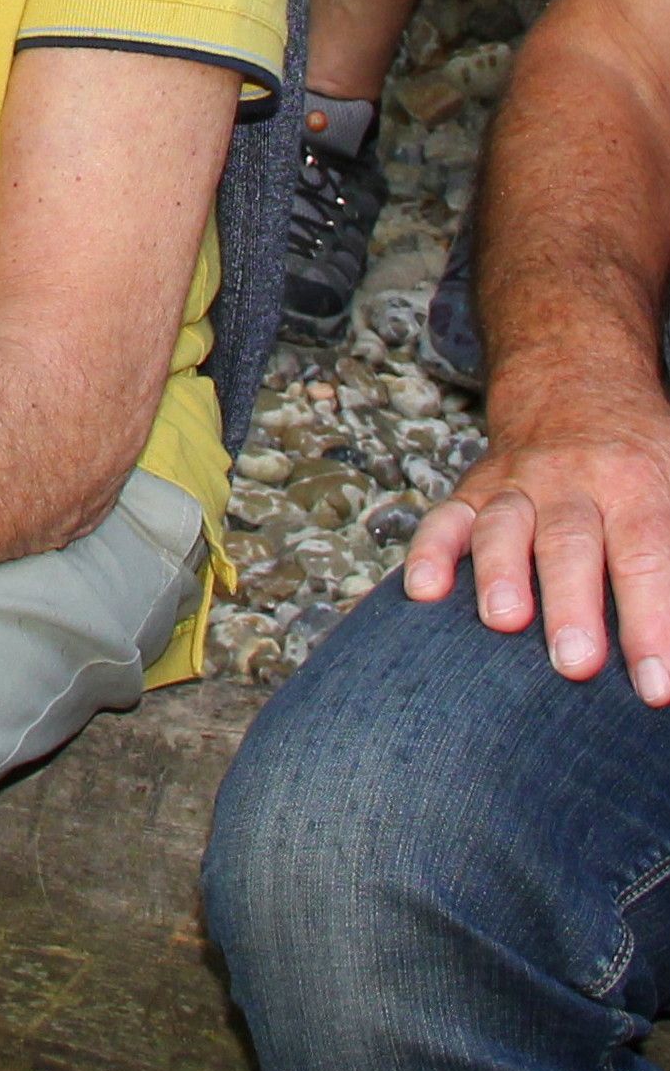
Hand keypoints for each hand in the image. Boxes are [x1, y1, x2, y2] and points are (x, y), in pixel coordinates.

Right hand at [406, 407, 669, 702]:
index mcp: (634, 485)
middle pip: (570, 543)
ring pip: (503, 528)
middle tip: (576, 662)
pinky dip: (430, 553)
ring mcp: (515, 486)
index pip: (645, 555)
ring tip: (504, 622)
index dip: (650, 621)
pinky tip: (424, 590)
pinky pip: (444, 518)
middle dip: (570, 603)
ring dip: (501, 575)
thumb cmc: (639, 461)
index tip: (655, 684)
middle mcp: (571, 482)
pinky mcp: (471, 491)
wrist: (575, 386)